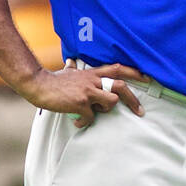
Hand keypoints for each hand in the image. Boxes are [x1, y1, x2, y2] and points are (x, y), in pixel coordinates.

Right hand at [23, 61, 147, 127]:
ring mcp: (88, 92)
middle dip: (133, 100)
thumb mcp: (67, 71)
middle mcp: (93, 81)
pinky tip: (76, 121)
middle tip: (140, 111)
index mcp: (92, 74)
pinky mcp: (80, 103)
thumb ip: (72, 68)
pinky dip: (84, 122)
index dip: (133, 72)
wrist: (39, 85)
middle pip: (120, 87)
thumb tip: (71, 63)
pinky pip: (91, 117)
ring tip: (93, 112)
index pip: (117, 69)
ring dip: (105, 110)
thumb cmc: (52, 80)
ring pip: (111, 102)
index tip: (147, 78)